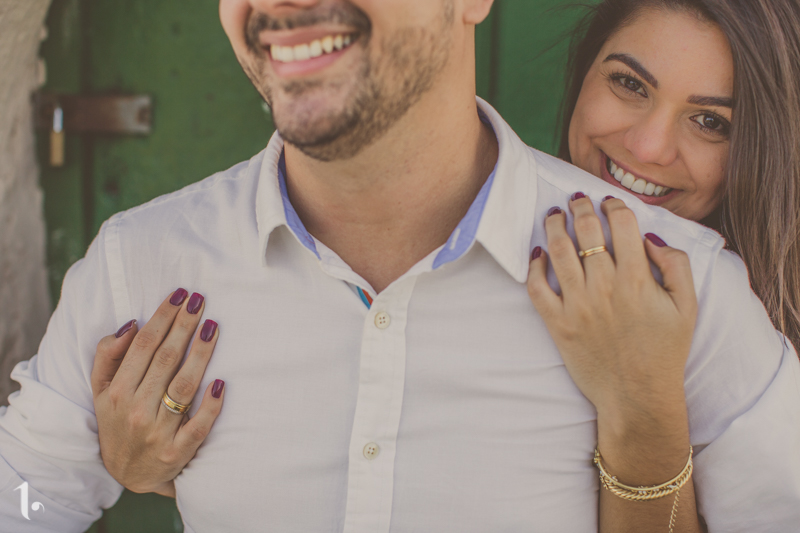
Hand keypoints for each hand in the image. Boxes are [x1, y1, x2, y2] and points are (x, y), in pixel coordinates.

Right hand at [91, 290, 224, 495]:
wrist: (128, 473)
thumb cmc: (118, 420)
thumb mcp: (100, 390)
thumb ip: (108, 356)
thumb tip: (131, 325)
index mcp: (116, 393)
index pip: (143, 346)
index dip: (162, 318)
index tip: (180, 295)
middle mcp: (136, 411)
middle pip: (165, 360)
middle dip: (183, 326)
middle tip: (199, 300)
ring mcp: (158, 432)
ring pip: (183, 387)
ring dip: (200, 354)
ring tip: (212, 327)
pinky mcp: (178, 452)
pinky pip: (198, 426)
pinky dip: (210, 405)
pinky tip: (221, 383)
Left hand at [526, 195, 696, 431]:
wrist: (637, 396)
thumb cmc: (664, 351)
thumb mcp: (688, 307)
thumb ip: (677, 265)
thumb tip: (650, 238)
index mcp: (638, 279)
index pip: (621, 225)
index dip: (614, 206)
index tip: (609, 202)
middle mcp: (605, 287)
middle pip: (587, 232)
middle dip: (581, 208)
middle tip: (578, 199)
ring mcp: (578, 305)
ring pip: (558, 252)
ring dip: (555, 226)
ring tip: (554, 215)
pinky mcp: (558, 324)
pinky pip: (537, 288)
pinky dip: (534, 266)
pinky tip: (538, 253)